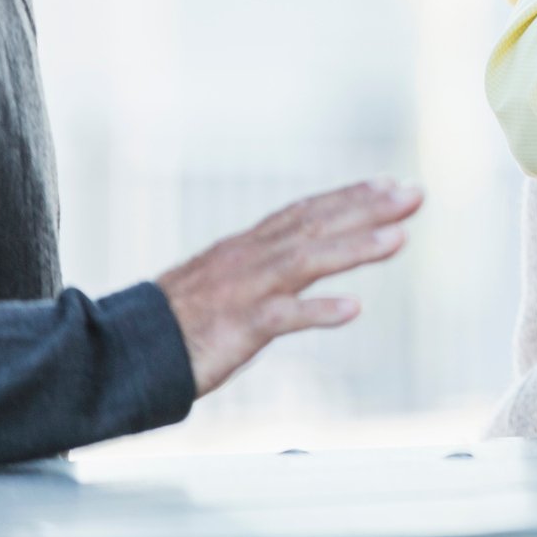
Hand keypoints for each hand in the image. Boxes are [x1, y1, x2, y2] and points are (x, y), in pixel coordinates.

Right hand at [156, 180, 422, 396]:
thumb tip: (305, 255)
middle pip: (316, 226)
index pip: (307, 212)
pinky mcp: (236, 328)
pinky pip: (282, 317)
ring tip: (400, 239)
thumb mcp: (225, 282)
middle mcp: (249, 259)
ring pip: (306, 262)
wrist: (120, 352)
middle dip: (368, 209)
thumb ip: (264, 265)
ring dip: (355, 250)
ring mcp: (243, 291)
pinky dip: (317, 311)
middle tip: (415, 194)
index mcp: (248, 248)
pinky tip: (353, 309)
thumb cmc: (177, 322)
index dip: (351, 196)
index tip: (393, 184)